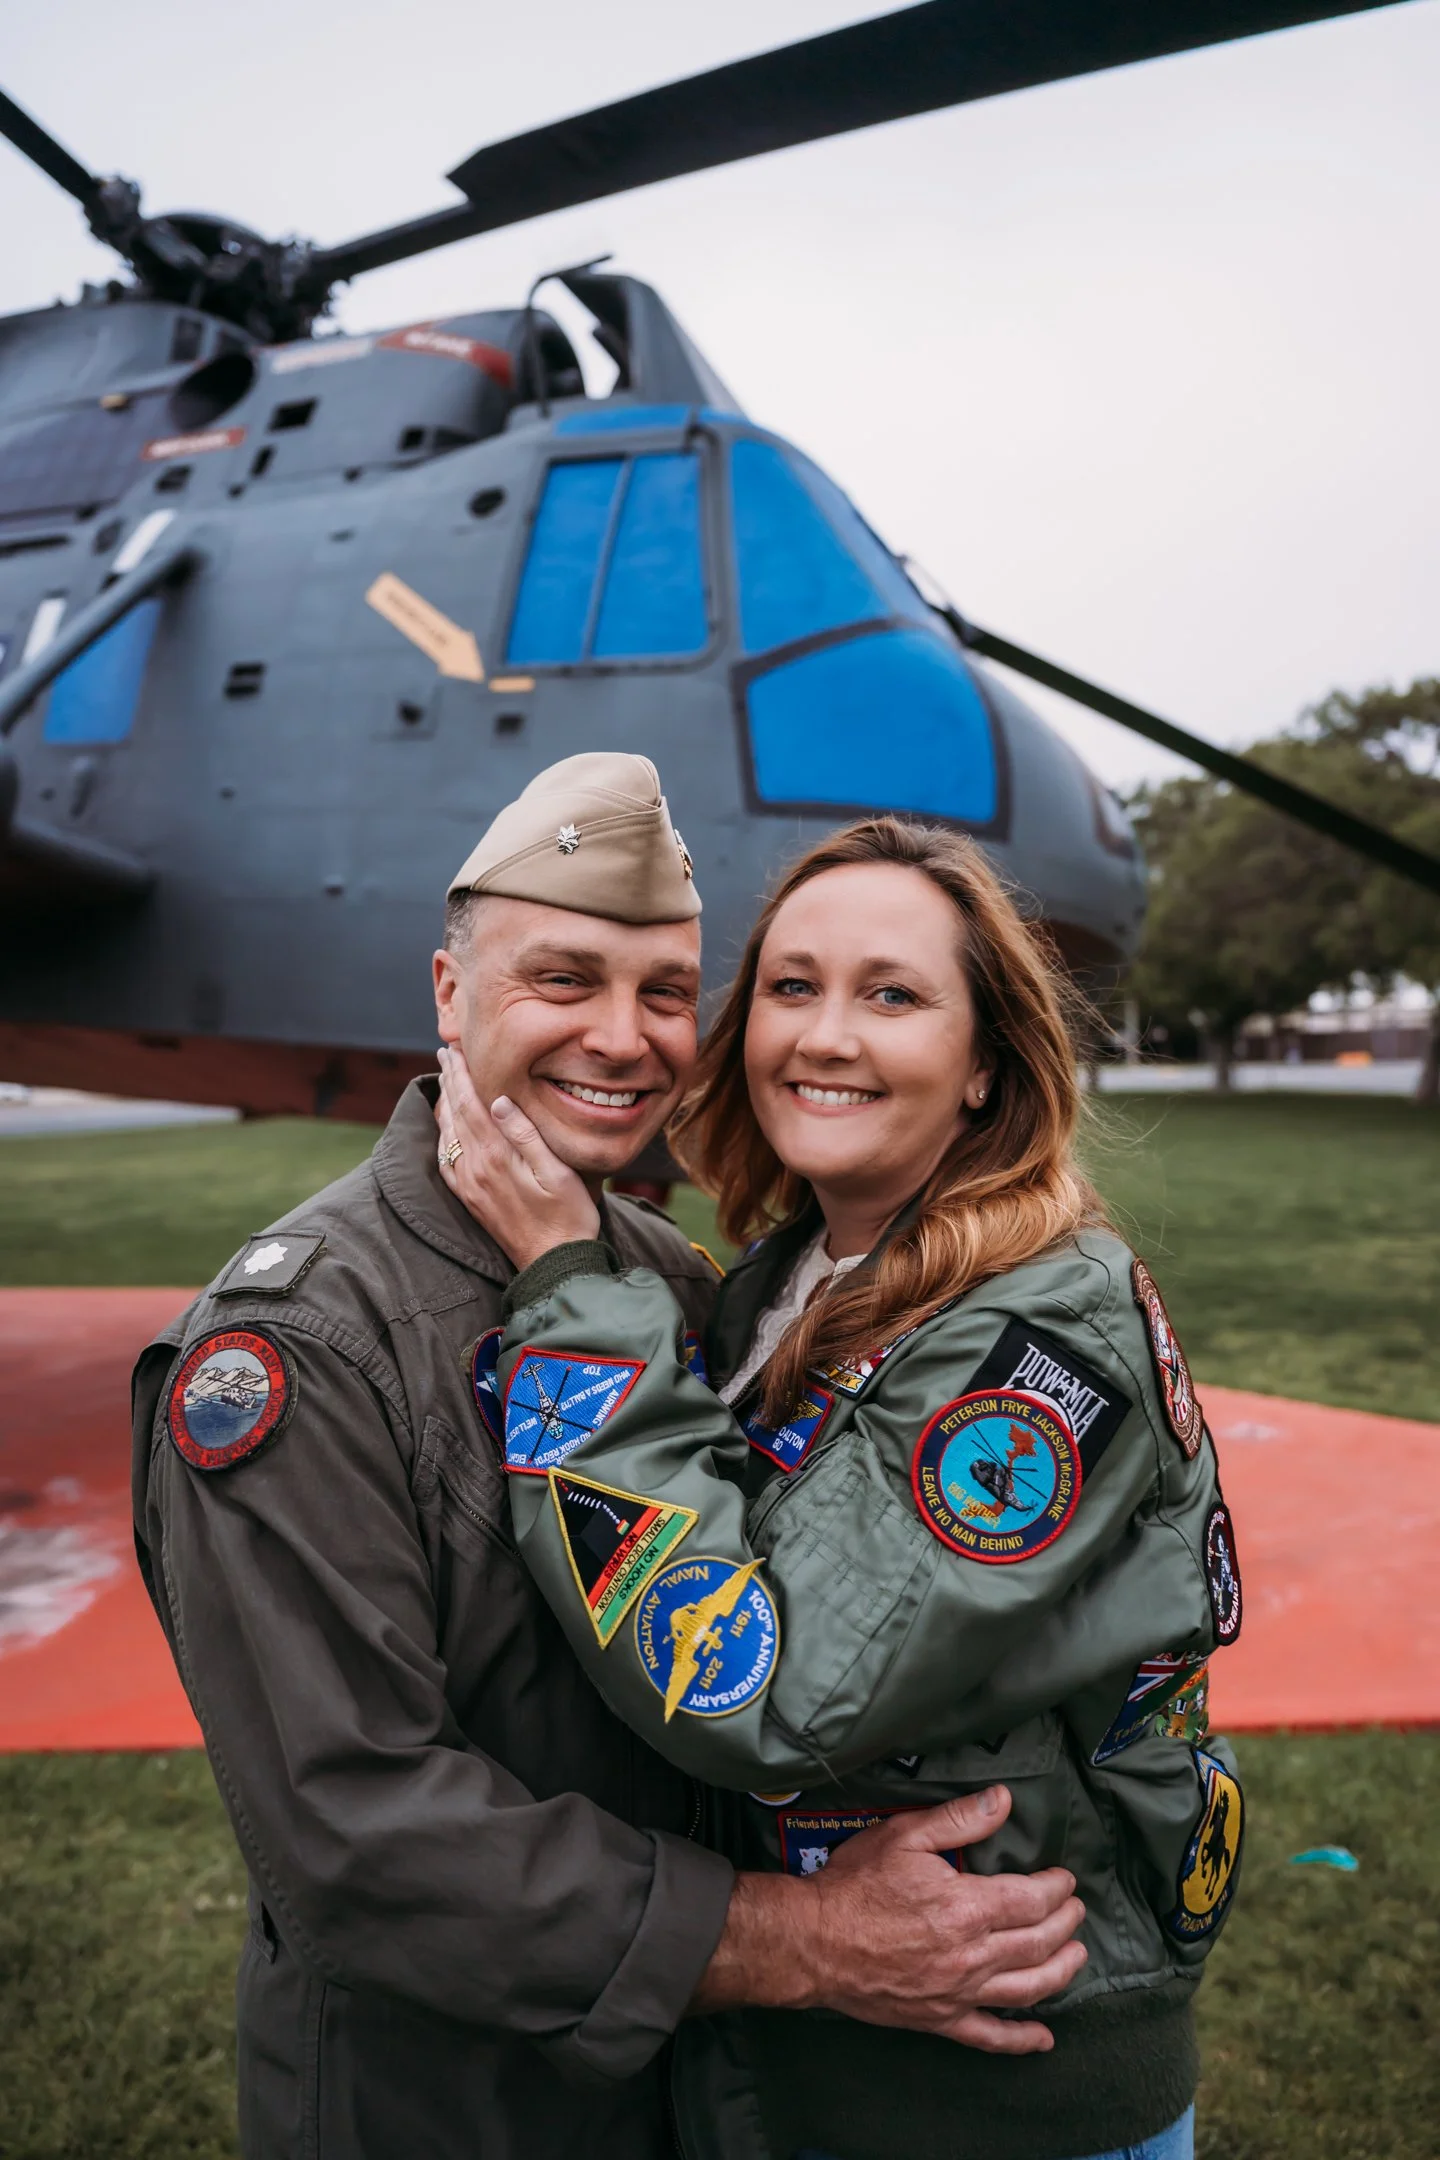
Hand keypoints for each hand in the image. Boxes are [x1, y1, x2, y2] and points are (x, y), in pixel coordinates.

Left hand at [435, 1047, 600, 1268]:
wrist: (555, 1264)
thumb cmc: (567, 1216)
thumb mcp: (556, 1171)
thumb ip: (525, 1134)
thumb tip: (497, 1100)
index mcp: (495, 1157)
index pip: (470, 1105)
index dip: (461, 1075)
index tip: (453, 1049)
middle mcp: (474, 1169)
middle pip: (455, 1115)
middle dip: (449, 1081)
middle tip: (444, 1053)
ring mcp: (469, 1187)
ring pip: (447, 1136)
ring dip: (445, 1105)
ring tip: (445, 1081)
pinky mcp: (471, 1201)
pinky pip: (446, 1162)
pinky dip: (443, 1138)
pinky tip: (447, 1130)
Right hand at [691, 1785, 1085, 2053]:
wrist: (812, 1942)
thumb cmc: (855, 1885)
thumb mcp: (904, 1836)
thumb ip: (958, 1819)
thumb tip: (1003, 1800)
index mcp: (967, 1908)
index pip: (1031, 1900)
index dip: (1055, 1889)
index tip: (1065, 1879)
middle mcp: (972, 1956)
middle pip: (1037, 1943)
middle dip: (1065, 1925)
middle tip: (1076, 1911)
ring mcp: (958, 1993)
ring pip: (1027, 1989)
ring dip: (1060, 1972)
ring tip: (1077, 1957)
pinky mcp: (940, 2020)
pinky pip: (990, 2037)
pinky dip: (1021, 2040)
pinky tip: (1043, 2038)